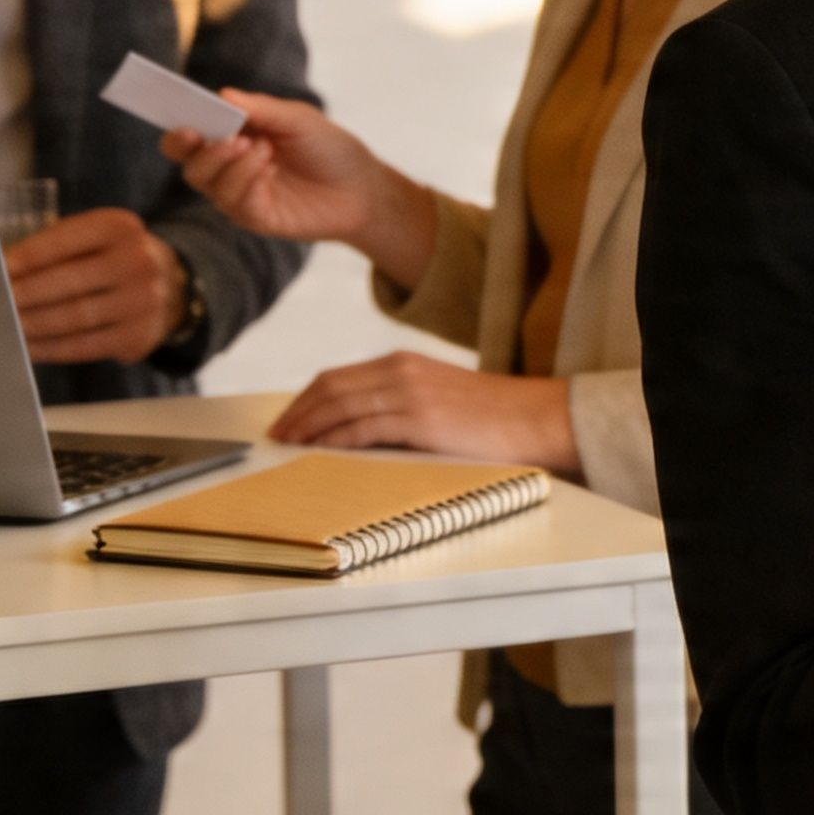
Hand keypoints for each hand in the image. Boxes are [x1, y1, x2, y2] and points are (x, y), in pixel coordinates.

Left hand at [5, 210, 189, 362]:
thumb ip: (52, 248)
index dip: (28, 256)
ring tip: (0, 326)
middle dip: (23, 295)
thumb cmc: (108, 259)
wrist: (167, 288)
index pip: (66, 240)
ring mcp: (144, 301)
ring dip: (30, 325)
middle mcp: (139, 261)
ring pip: (73, 317)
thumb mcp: (91, 239)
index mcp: (120, 227)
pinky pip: (84, 346)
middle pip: (68, 282)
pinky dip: (49, 349)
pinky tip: (25, 347)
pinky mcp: (139, 336)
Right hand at [163, 92, 436, 287]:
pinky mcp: (256, 218)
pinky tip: (270, 170)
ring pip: (209, 184)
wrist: (362, 187)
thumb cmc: (327, 148)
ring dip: (232, 164)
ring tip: (263, 148)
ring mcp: (239, 195)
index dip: (179, 130)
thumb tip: (223, 95)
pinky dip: (249, 183)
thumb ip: (261, 109)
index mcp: (231, 138)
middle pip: (189, 164)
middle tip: (228, 138)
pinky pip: (236, 204)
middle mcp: (227, 169)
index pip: (189, 137)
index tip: (185, 123)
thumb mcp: (298, 119)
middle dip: (200, 150)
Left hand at [271, 353, 581, 470]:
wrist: (537, 418)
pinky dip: (336, 439)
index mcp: (405, 363)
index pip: (337, 377)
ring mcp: (410, 394)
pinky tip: (321, 451)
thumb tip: (358, 432)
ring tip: (289, 446)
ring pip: (340, 406)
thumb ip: (401, 404)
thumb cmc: (494, 417)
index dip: (304, 399)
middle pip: (330, 388)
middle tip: (277, 436)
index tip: (286, 419)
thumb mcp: (439, 398)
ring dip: (308, 428)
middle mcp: (402, 371)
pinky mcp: (420, 420)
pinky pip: (363, 428)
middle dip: (297, 412)